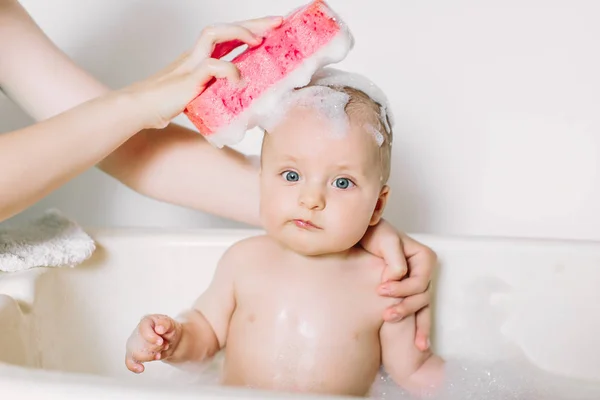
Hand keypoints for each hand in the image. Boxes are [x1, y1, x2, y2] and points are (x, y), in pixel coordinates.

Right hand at [122, 16, 282, 129]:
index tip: (272, 29)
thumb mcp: (200, 98)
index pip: (227, 36)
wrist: (138, 109)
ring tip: (259, 41)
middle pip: (226, 28)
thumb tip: (240, 108)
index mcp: (200, 58)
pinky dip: (230, 71)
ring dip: (239, 33)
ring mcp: (191, 63)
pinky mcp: (189, 78)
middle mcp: (196, 55)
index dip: (249, 29)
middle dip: (253, 23)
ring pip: (215, 33)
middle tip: (277, 22)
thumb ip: (216, 96)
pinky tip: (241, 82)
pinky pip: (212, 66)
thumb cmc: (165, 104)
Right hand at [125, 314, 181, 372]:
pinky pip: (129, 362)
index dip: (152, 338)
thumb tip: (159, 329)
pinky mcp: (135, 354)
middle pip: (140, 344)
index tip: (161, 341)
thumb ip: (165, 324)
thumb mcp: (171, 324)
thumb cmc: (169, 330)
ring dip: (151, 356)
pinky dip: (134, 366)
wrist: (171, 340)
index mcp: (146, 321)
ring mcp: (135, 344)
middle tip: (164, 345)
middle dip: (155, 348)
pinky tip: (141, 369)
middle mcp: (137, 332)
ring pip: (136, 354)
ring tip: (159, 354)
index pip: (143, 329)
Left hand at [360, 219, 436, 350]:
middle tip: (385, 314)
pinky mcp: (408, 293)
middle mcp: (424, 272)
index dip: (402, 289)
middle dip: (405, 307)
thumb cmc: (374, 234)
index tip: (381, 290)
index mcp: (424, 258)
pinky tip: (419, 346)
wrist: (362, 236)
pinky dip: (419, 328)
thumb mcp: (385, 239)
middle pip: (422, 297)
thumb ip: (394, 258)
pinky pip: (418, 312)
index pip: (420, 282)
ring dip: (410, 320)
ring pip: (421, 307)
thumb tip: (399, 276)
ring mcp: (418, 284)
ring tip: (388, 323)